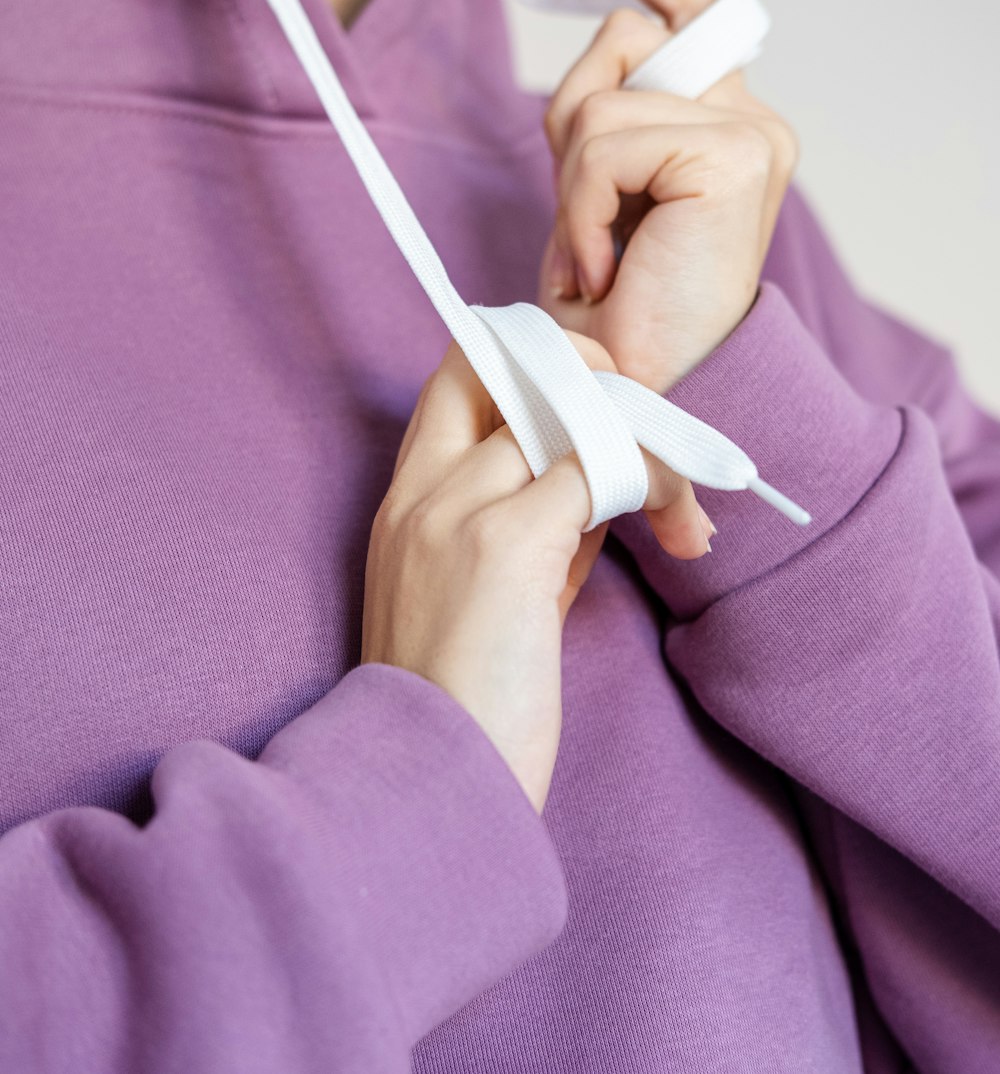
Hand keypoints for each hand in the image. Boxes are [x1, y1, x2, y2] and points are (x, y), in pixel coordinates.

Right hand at [361, 332, 662, 813]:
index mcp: (403, 503)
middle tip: (638, 414)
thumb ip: (533, 530)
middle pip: (496, 366)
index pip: (458, 383)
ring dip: (631, 441)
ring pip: (562, 415)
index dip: (529, 373)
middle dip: (577, 371)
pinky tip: (675, 526)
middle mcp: (420, 492)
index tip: (589, 404)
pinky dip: (644, 484)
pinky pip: (594, 471)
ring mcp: (457, 511)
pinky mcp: (505, 544)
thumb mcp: (491, 598)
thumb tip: (599, 480)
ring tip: (676, 496)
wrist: (431, 784)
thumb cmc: (465, 702)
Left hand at [538, 0, 798, 432]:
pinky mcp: (733, 154)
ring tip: (594, 261)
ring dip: (569, 192)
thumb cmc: (619, 316)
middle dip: (570, 131)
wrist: (644, 397)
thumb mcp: (595, 201)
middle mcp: (747, 119)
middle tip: (582, 226)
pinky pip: (606, 144)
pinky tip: (602, 269)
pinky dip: (580, 212)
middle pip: (622, 40)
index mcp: (722, 126)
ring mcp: (748, 133)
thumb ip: (602, 126)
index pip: (687, 8)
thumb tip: (592, 61)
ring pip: (601, 100)